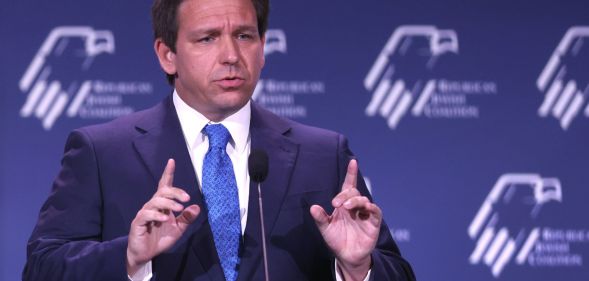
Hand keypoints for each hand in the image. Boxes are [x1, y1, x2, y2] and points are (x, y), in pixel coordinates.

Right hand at [126, 159, 199, 275]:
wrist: (145, 255)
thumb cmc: (160, 239)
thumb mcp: (178, 229)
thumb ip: (187, 218)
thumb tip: (197, 207)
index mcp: (162, 205)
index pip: (165, 185)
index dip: (168, 173)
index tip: (171, 161)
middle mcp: (153, 205)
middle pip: (163, 191)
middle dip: (175, 192)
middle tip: (186, 198)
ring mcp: (145, 213)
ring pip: (156, 201)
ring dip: (169, 203)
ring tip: (179, 209)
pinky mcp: (138, 222)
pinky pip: (147, 214)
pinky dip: (157, 215)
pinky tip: (165, 219)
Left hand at [310, 159, 381, 280]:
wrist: (346, 256)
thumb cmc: (336, 240)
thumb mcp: (326, 229)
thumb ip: (320, 218)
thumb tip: (313, 207)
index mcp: (344, 205)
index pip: (348, 186)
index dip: (351, 174)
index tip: (353, 162)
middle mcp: (355, 207)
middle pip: (353, 192)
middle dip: (345, 195)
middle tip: (336, 204)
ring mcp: (365, 214)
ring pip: (363, 200)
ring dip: (355, 201)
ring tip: (346, 207)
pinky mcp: (373, 222)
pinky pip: (375, 211)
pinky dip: (370, 207)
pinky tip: (364, 208)